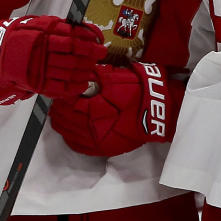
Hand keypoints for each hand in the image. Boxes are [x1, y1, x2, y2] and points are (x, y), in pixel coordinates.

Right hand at [0, 15, 104, 98]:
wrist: (0, 53)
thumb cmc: (26, 36)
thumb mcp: (42, 25)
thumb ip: (64, 27)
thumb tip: (89, 31)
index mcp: (43, 39)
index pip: (72, 43)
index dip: (89, 45)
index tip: (100, 45)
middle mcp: (41, 56)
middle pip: (72, 60)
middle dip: (90, 59)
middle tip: (100, 55)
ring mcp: (39, 72)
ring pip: (68, 74)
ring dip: (85, 73)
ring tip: (92, 69)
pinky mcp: (38, 84)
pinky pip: (60, 89)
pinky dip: (74, 88)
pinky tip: (83, 84)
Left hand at [49, 62, 185, 156]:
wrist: (159, 112)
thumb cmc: (138, 92)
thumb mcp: (116, 78)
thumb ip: (95, 76)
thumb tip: (79, 70)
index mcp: (92, 110)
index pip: (66, 103)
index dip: (63, 94)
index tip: (63, 88)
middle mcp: (89, 129)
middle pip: (63, 118)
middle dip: (60, 108)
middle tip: (63, 99)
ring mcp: (94, 142)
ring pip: (66, 133)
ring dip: (62, 121)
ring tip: (64, 112)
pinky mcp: (101, 149)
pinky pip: (76, 145)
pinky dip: (69, 136)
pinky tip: (70, 128)